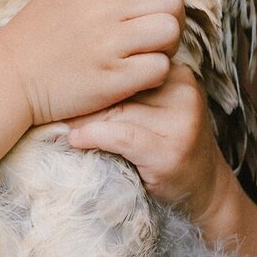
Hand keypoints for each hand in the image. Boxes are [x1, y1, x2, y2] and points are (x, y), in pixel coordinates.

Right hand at [0, 0, 182, 128]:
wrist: (8, 77)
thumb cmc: (33, 36)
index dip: (160, 0)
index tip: (147, 17)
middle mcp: (107, 9)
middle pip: (172, 3)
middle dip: (169, 21)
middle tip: (152, 40)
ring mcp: (111, 44)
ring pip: (170, 32)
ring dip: (166, 48)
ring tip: (145, 57)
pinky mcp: (113, 78)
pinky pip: (159, 68)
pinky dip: (154, 75)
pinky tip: (136, 77)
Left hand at [66, 63, 227, 223]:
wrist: (205, 191)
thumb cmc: (167, 147)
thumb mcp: (154, 110)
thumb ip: (128, 92)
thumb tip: (66, 76)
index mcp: (178, 73)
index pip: (125, 65)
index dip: (90, 76)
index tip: (59, 85)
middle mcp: (183, 90)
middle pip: (119, 87)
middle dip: (83, 100)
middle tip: (51, 107)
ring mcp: (181, 120)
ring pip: (116, 111)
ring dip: (82, 121)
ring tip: (58, 126)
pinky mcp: (171, 150)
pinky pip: (122, 136)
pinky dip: (94, 137)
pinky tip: (75, 140)